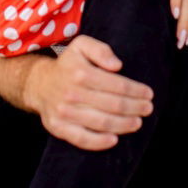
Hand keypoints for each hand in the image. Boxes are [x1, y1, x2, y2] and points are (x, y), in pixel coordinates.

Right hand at [24, 34, 153, 149]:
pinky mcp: (58, 128)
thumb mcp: (81, 45)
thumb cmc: (68, 65)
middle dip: (135, 107)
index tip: (148, 93)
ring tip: (138, 122)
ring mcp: (64, 112)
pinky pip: (82, 139)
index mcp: (81, 72)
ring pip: (101, 123)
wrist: (39, 84)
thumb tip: (117, 65)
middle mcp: (72, 93)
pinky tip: (114, 139)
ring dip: (124, 125)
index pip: (117, 85)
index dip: (136, 91)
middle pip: (113, 105)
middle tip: (147, 108)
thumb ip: (100, 49)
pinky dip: (100, 142)